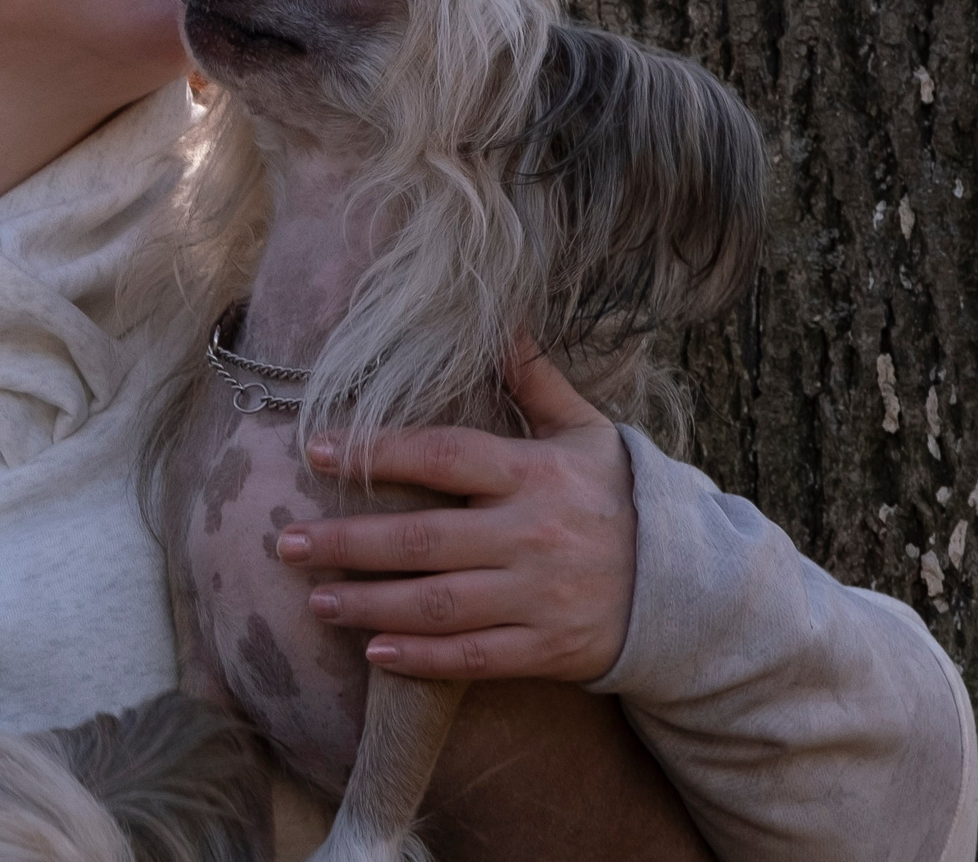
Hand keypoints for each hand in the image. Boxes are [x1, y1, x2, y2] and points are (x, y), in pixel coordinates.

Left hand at [272, 343, 639, 681]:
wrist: (691, 584)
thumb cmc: (620, 496)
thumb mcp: (587, 431)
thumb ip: (535, 380)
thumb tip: (503, 317)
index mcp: (536, 473)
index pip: (445, 456)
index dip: (379, 451)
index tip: (315, 451)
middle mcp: (534, 535)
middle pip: (425, 539)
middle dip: (349, 543)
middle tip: (286, 542)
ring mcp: (540, 597)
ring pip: (439, 604)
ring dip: (369, 604)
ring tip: (315, 600)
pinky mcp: (548, 649)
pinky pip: (474, 659)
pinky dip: (423, 660)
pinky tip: (375, 654)